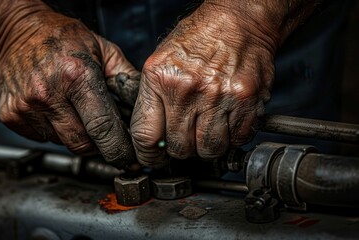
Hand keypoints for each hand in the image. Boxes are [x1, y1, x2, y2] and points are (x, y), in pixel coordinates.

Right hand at [0, 8, 138, 167]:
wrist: (16, 31)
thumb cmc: (61, 37)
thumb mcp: (103, 49)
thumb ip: (126, 79)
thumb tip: (145, 109)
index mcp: (76, 76)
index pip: (103, 128)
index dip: (119, 149)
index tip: (128, 157)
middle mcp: (49, 93)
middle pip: (83, 144)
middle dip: (99, 146)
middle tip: (105, 135)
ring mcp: (27, 107)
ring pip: (63, 143)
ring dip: (75, 135)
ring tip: (75, 111)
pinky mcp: (11, 116)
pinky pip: (43, 138)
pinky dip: (54, 131)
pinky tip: (55, 110)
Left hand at [131, 1, 280, 167]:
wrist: (239, 20)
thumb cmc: (200, 38)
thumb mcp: (160, 62)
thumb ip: (152, 100)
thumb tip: (151, 137)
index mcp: (161, 79)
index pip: (146, 136)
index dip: (148, 155)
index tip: (153, 158)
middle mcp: (190, 89)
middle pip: (179, 148)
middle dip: (180, 149)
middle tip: (184, 138)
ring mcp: (220, 97)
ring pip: (209, 150)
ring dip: (206, 146)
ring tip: (206, 129)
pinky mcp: (247, 101)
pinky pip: (237, 139)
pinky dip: (232, 138)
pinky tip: (226, 122)